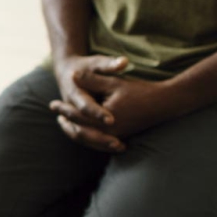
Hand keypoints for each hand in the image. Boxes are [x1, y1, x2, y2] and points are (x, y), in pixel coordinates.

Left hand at [51, 56, 186, 150]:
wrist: (164, 103)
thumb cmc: (139, 91)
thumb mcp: (113, 82)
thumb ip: (92, 80)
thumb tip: (72, 75)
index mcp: (106, 120)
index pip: (78, 116)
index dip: (64, 109)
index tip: (52, 104)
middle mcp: (110, 133)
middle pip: (81, 131)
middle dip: (66, 122)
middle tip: (55, 113)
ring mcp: (116, 137)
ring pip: (89, 139)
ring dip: (75, 131)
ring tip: (64, 123)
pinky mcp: (121, 137)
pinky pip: (98, 141)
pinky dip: (87, 136)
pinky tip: (82, 128)